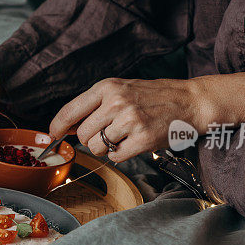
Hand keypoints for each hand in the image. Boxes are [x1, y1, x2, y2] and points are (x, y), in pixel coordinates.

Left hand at [49, 78, 203, 162]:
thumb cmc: (154, 96)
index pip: (71, 110)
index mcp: (107, 87)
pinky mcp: (142, 139)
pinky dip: (121, 154)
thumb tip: (69, 126)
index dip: (58, 126)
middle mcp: (116, 102)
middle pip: (84, 135)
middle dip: (92, 139)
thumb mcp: (121, 89)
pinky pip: (116, 157)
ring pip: (98, 148)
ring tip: (125, 135)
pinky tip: (134, 142)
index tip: (54, 134)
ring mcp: (129, 121)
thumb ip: (95, 104)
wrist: (190, 102)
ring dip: (107, 147)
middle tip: (110, 133)